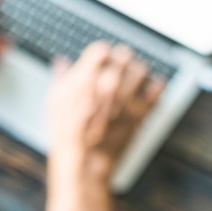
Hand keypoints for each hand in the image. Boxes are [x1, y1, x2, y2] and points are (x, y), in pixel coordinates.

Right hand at [47, 42, 164, 182]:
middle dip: (121, 58)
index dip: (101, 53)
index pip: (101, 49)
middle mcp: (109, 84)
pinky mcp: (139, 112)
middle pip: (124, 56)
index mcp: (87, 78)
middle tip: (120, 61)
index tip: (101, 57)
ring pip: (141, 70)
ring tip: (134, 73)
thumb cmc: (67, 133)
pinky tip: (154, 84)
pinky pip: (156, 91)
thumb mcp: (55, 102)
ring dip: (137, 69)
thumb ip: (62, 77)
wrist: (85, 160)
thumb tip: (62, 63)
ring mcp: (126, 98)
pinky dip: (156, 86)